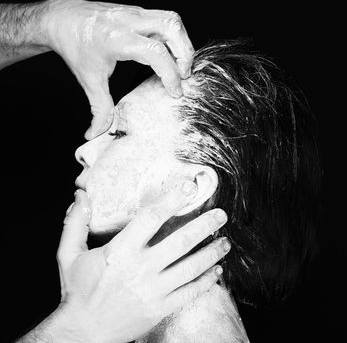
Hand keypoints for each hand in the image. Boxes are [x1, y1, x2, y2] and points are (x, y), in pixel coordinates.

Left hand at [41, 0, 194, 139]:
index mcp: (116, 39)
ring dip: (183, 43)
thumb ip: (99, 109)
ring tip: (181, 66)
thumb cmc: (75, 46)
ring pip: (172, 20)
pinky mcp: (139, 12)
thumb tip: (96, 134)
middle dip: (185, 54)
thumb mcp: (88, 80)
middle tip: (184, 76)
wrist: (63, 18)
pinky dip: (174, 38)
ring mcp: (135, 12)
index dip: (170, 74)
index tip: (174, 92)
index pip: (155, 52)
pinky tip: (170, 54)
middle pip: (171, 27)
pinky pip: (166, 20)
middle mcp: (129, 21)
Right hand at [56, 182, 228, 342]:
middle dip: (204, 225)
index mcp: (120, 252)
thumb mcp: (69, 254)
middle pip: (181, 241)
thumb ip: (76, 223)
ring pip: (191, 268)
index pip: (151, 218)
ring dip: (212, 253)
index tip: (189, 187)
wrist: (84, 332)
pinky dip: (206, 281)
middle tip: (221, 215)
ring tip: (226, 242)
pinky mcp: (161, 309)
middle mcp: (141, 269)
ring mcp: (154, 291)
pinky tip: (216, 272)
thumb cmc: (78, 291)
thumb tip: (81, 195)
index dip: (172, 200)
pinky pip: (189, 293)